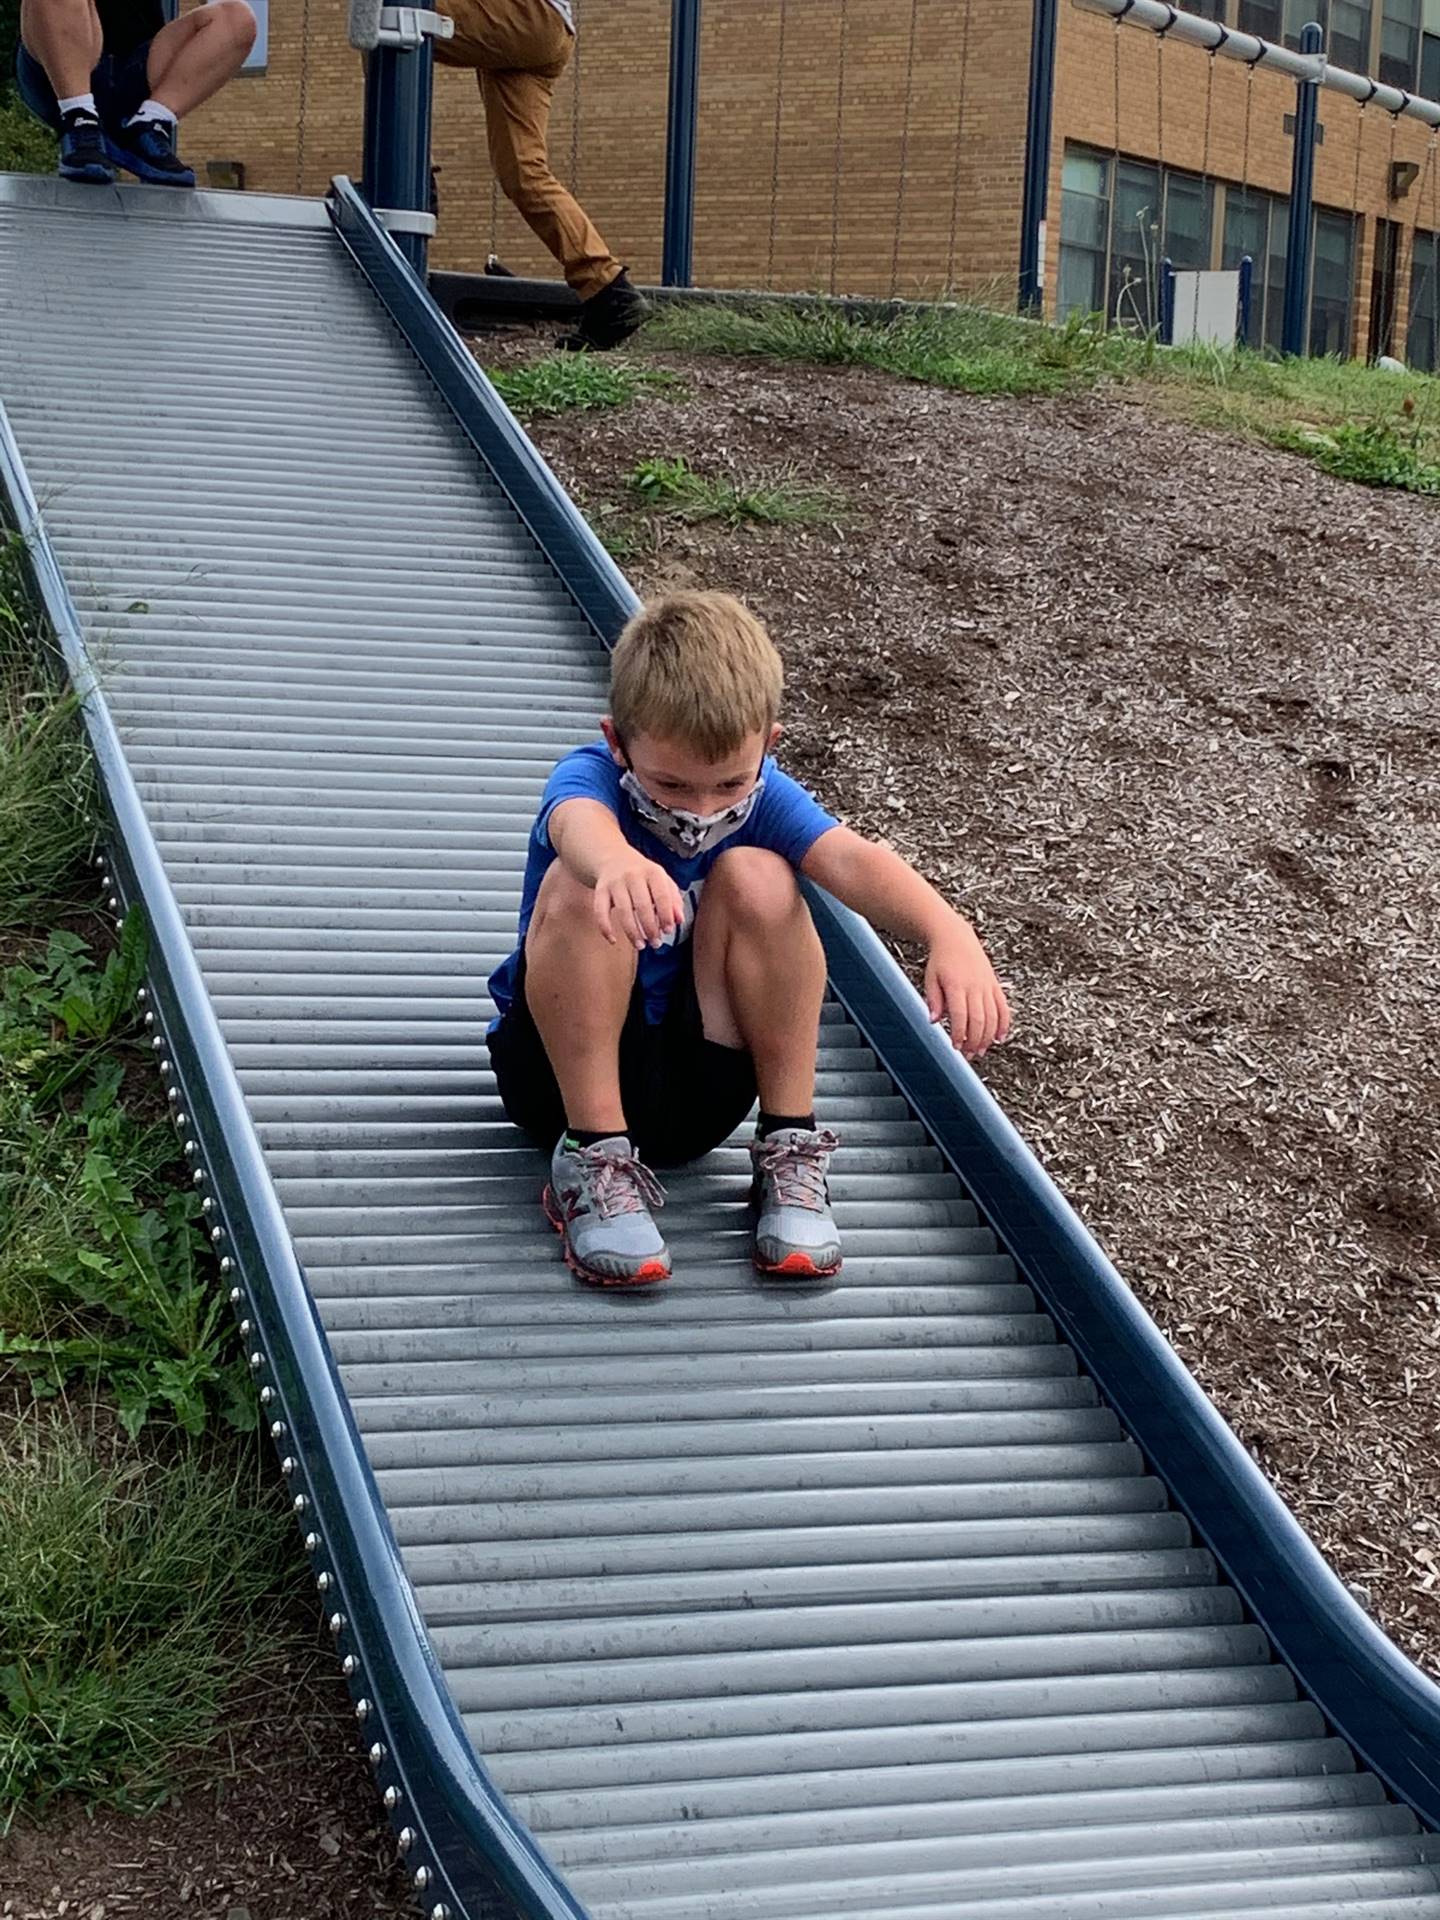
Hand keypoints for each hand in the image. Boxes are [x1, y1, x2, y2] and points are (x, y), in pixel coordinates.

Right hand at [592, 850, 685, 949]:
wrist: (613, 857)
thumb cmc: (643, 875)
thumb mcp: (662, 881)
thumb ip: (673, 899)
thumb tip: (679, 920)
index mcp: (652, 872)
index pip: (662, 895)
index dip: (666, 915)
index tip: (668, 931)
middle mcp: (633, 875)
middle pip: (642, 905)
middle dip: (650, 928)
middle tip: (656, 943)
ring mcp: (615, 883)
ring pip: (623, 911)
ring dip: (632, 932)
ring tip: (640, 945)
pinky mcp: (600, 890)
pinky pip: (600, 911)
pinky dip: (605, 927)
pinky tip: (613, 940)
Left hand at [924, 920, 1010, 1059]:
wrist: (956, 938)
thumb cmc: (941, 960)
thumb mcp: (930, 979)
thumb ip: (933, 1000)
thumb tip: (933, 1021)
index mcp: (956, 985)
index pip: (960, 1015)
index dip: (960, 1034)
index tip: (956, 1047)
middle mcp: (974, 986)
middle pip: (979, 1019)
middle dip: (975, 1040)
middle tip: (969, 1055)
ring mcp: (987, 986)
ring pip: (993, 1016)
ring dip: (988, 1036)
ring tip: (981, 1050)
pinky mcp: (995, 985)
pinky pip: (1003, 1007)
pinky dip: (1004, 1024)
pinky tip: (1000, 1037)